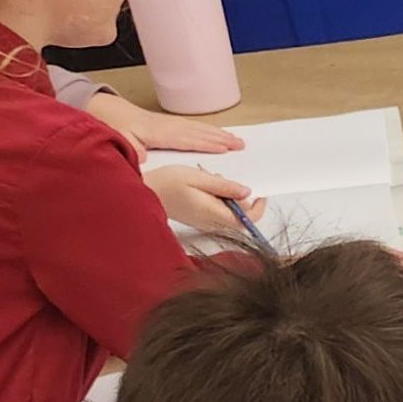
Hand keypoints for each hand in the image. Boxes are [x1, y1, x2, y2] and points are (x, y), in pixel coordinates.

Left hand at [85, 90, 244, 155]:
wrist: (103, 109)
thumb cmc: (112, 127)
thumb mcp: (119, 140)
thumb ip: (132, 150)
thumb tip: (142, 158)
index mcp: (159, 133)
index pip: (188, 140)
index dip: (207, 144)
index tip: (225, 149)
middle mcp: (168, 126)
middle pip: (199, 132)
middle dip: (220, 138)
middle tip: (240, 144)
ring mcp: (169, 123)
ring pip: (198, 128)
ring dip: (218, 134)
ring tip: (235, 140)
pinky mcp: (167, 124)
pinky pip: (192, 127)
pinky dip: (207, 130)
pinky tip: (214, 133)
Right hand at [144, 164, 266, 237]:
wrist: (143, 192)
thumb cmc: (167, 183)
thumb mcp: (198, 177)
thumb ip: (224, 186)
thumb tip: (247, 192)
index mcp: (213, 213)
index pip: (246, 220)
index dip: (257, 209)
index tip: (260, 195)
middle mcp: (210, 223)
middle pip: (240, 220)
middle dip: (241, 200)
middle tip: (227, 181)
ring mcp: (204, 224)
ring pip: (229, 217)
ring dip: (230, 200)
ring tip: (213, 180)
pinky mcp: (198, 221)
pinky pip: (218, 215)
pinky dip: (220, 202)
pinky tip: (206, 188)